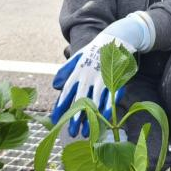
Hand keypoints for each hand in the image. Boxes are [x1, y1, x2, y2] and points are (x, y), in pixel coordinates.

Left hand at [50, 13, 154, 137]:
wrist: (116, 38)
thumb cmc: (94, 51)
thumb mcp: (78, 57)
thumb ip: (66, 71)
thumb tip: (55, 85)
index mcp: (78, 70)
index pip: (67, 91)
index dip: (60, 106)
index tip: (55, 119)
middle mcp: (88, 75)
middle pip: (80, 99)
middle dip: (76, 117)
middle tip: (72, 132)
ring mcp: (102, 77)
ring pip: (95, 101)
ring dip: (92, 118)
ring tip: (88, 132)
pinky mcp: (115, 78)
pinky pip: (111, 97)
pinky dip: (107, 108)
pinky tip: (104, 119)